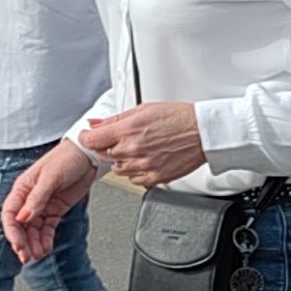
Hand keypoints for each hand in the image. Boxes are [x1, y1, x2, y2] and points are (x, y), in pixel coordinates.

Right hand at [1, 141, 99, 263]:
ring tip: (38, 256)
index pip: (10, 213)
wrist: (88, 155)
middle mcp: (30, 199)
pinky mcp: (56, 210)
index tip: (18, 244)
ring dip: (34, 244)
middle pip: (20, 225)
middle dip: (22, 242)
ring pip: (33, 229)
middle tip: (27, 257)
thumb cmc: (66, 158)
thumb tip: (23, 217)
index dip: (12, 231)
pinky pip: (47, 228)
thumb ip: (37, 198)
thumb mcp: (51, 177)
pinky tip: (46, 249)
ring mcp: (43, 205)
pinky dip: (45, 239)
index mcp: (22, 188)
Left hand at [78, 101, 205, 189]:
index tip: (89, 138)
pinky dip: (136, 172)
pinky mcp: (155, 177)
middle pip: (104, 155)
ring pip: (118, 170)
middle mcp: (133, 149)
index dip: (87, 139)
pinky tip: (147, 160)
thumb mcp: (144, 109)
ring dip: (123, 161)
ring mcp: (144, 165)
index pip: (91, 140)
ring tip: (140, 149)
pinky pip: (134, 180)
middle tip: (125, 140)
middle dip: (110, 148)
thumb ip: (115, 119)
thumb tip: (95, 124)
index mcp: (128, 130)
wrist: (203, 132)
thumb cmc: (179, 118)